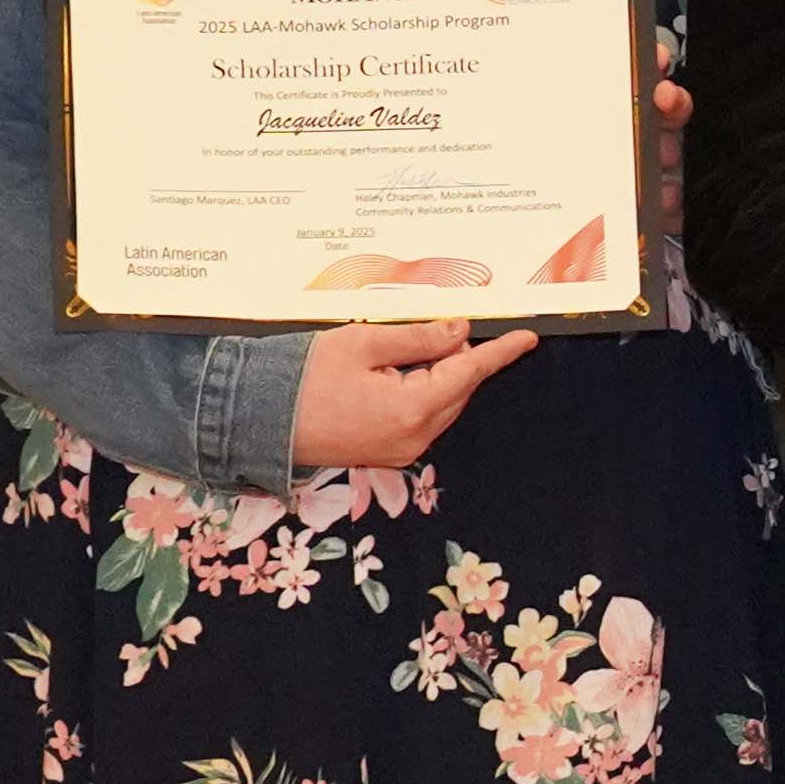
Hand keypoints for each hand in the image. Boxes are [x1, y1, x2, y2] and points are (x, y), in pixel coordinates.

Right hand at [287, 319, 535, 468]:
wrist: (258, 419)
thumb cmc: (302, 378)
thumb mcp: (364, 343)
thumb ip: (419, 338)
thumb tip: (459, 333)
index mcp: (413, 410)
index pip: (470, 372)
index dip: (499, 352)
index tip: (526, 338)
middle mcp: (414, 438)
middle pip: (458, 390)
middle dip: (456, 358)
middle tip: (436, 330)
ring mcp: (401, 451)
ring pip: (442, 404)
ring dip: (437, 376)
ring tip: (402, 353)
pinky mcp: (387, 453)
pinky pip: (422, 418)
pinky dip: (420, 394)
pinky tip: (395, 375)